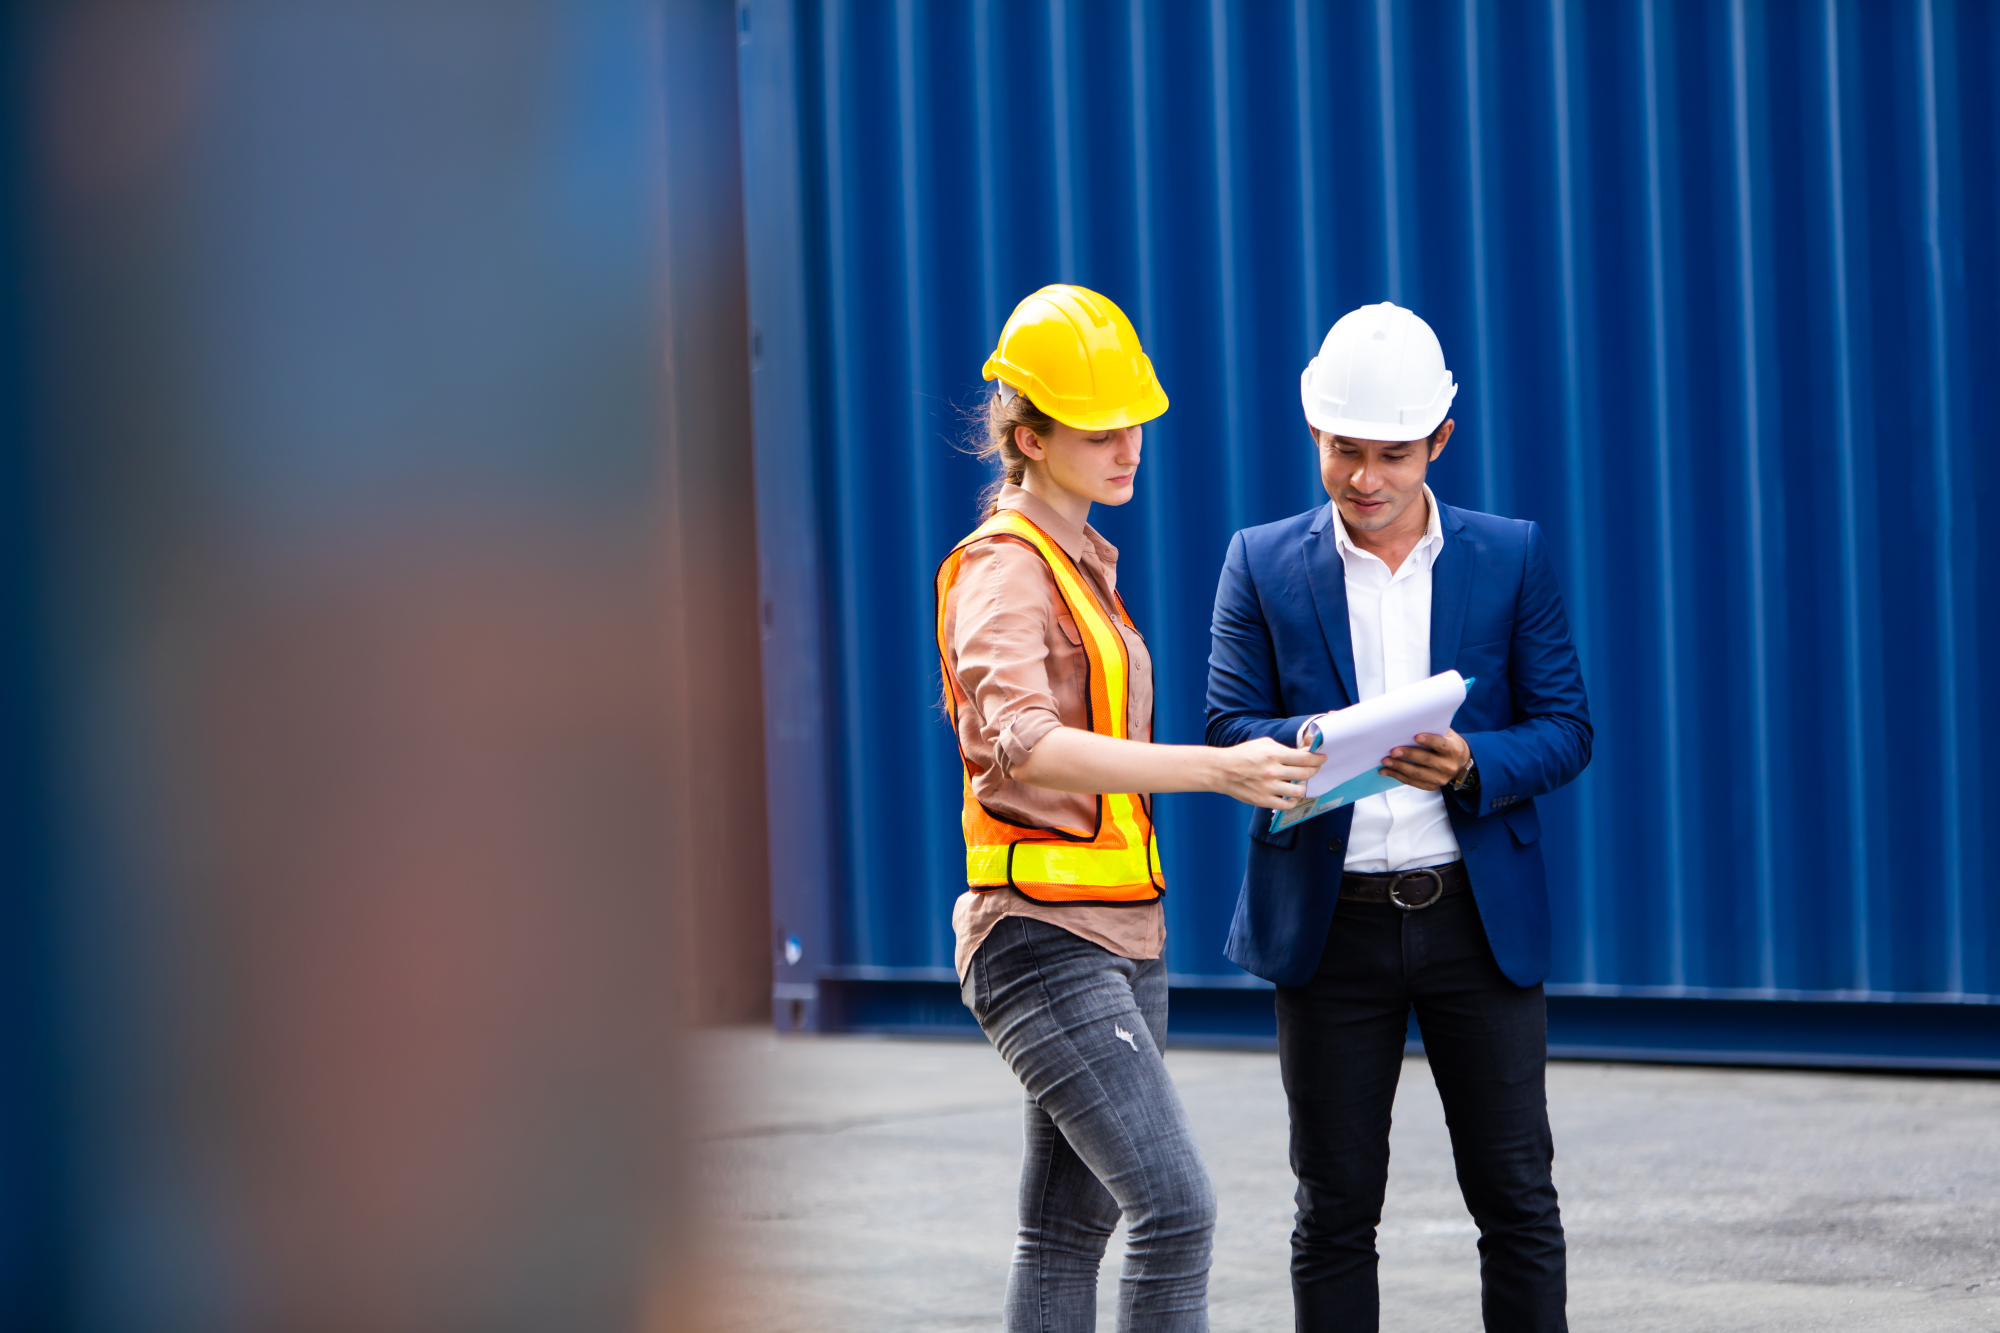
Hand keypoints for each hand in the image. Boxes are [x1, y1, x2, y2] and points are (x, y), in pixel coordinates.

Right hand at [1213, 737, 1327, 809]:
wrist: (1222, 770)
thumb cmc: (1243, 754)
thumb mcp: (1264, 744)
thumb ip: (1284, 749)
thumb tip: (1303, 754)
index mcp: (1274, 754)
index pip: (1305, 759)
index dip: (1317, 759)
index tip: (1321, 759)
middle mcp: (1273, 771)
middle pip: (1305, 774)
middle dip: (1314, 771)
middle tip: (1313, 769)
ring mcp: (1268, 787)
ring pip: (1298, 791)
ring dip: (1302, 787)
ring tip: (1299, 784)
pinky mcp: (1263, 800)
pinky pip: (1286, 804)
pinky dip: (1292, 801)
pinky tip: (1290, 796)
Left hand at [1380, 728, 1470, 792]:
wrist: (1460, 764)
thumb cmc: (1448, 744)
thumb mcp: (1447, 735)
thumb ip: (1434, 729)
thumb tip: (1411, 723)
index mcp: (1454, 750)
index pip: (1441, 744)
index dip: (1429, 740)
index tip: (1416, 737)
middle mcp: (1448, 766)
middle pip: (1426, 760)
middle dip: (1408, 755)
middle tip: (1393, 751)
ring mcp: (1440, 778)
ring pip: (1417, 773)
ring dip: (1399, 767)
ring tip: (1385, 761)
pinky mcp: (1432, 786)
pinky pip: (1413, 782)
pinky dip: (1398, 776)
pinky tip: (1387, 771)